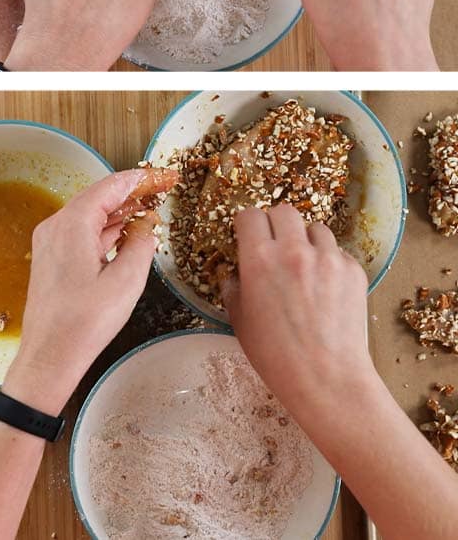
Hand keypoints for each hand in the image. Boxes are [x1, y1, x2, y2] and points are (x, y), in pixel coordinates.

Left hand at [3, 169, 164, 413]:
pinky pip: (82, 233)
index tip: (165, 176)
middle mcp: (56, 226)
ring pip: (90, 215)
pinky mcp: (51, 259)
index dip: (141, 179)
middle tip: (163, 188)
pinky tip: (126, 233)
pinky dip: (106, 229)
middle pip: (98, 197)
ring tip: (151, 207)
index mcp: (72, 224)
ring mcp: (50, 242)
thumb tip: (147, 227)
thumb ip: (140, 246)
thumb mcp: (126, 281)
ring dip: (119, 211)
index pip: (110, 187)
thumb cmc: (85, 322)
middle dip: (132, 192)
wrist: (49, 355)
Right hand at [224, 204, 376, 417]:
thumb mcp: (238, 319)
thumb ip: (234, 286)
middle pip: (284, 211)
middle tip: (275, 245)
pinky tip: (324, 286)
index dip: (246, 225)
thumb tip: (237, 273)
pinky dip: (328, 261)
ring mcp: (328, 259)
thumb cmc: (274, 354)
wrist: (326, 377)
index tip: (247, 236)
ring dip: (305, 240)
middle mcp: (294, 250)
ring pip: (315, 228)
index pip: (249, 215)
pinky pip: (338, 252)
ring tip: (303, 265)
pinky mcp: (353, 271)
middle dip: (276, 224)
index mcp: (259, 259)